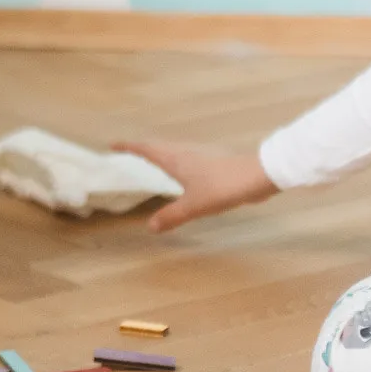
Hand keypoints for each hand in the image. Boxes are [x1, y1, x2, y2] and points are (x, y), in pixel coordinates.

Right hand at [116, 140, 277, 232]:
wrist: (257, 176)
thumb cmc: (222, 186)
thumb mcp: (194, 205)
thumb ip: (172, 216)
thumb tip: (150, 226)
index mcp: (176, 159)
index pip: (147, 149)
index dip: (129, 146)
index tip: (113, 145)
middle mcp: (185, 153)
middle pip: (158, 147)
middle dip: (141, 149)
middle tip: (127, 154)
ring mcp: (200, 156)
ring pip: (172, 152)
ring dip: (158, 154)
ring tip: (150, 163)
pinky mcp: (212, 163)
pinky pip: (184, 160)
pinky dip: (174, 163)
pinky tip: (181, 176)